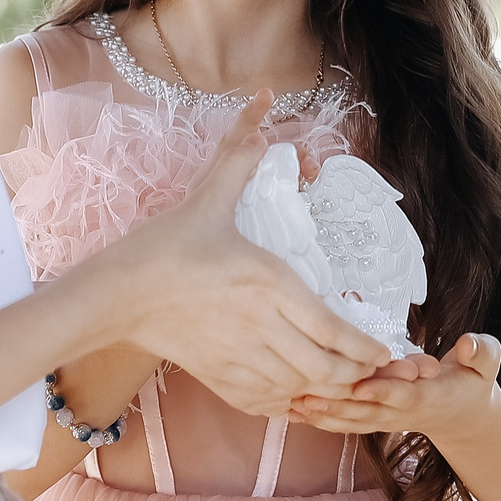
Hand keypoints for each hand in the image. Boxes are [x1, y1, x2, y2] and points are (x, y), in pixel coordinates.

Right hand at [109, 91, 389, 415]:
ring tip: (348, 383)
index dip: (365, 346)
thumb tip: (262, 95)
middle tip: (373, 369)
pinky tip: (302, 394)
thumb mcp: (208, 195)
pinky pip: (268, 403)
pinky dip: (292, 404)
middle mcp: (258, 326)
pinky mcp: (219, 378)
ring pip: (300, 389)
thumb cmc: (165, 244)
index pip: (331, 327)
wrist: (115, 293)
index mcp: (266, 282)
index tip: (385, 349)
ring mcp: (237, 358)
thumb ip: (241, 150)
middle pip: (325, 368)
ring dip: (328, 391)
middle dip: (357, 374)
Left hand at [290, 332, 500, 444]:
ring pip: (351, 421)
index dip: (382, 391)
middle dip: (336, 405)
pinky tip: (293, 411)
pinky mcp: (374, 420)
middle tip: (305, 394)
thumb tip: (470, 344)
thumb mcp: (486, 365)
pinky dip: (320, 420)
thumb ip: (482, 353)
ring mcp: (387, 420)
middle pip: (367, 411)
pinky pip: (345, 423)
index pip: (404, 394)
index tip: (360, 384)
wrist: (465, 418)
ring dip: (321, 415)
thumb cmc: (473, 382)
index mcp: (430, 396)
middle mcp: (404, 412)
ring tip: (290, 404)